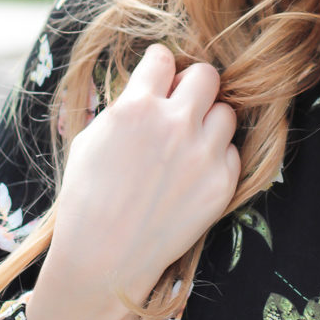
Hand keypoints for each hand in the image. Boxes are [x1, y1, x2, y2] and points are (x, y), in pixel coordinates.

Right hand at [27, 46, 238, 319]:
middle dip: (193, 86)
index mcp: (136, 108)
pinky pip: (233, 152)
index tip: (158, 80)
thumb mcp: (91, 140)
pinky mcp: (221, 183)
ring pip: (226, 112)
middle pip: (206, 74)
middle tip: (181, 106)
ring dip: (209, 122)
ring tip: (189, 144)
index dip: (158, 68)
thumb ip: (125, 108)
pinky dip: (217, 159)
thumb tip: (149, 88)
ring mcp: (202, 154)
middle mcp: (173, 124)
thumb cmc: (86, 201)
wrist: (103, 262)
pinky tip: (194, 174)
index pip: (162, 58)